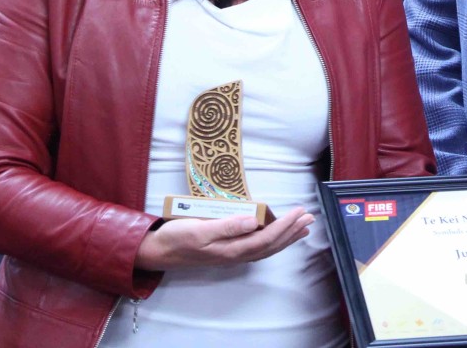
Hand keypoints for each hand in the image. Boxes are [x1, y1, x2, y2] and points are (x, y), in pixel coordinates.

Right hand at [135, 206, 313, 270]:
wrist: (158, 250)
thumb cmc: (177, 237)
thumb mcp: (199, 228)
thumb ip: (227, 225)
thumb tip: (253, 220)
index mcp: (231, 249)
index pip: (267, 238)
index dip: (286, 226)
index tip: (299, 212)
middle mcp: (235, 254)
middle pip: (271, 244)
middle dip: (291, 231)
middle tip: (309, 218)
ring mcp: (232, 253)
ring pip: (266, 247)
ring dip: (285, 237)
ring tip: (302, 227)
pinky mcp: (227, 249)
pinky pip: (257, 246)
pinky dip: (272, 239)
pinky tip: (276, 233)